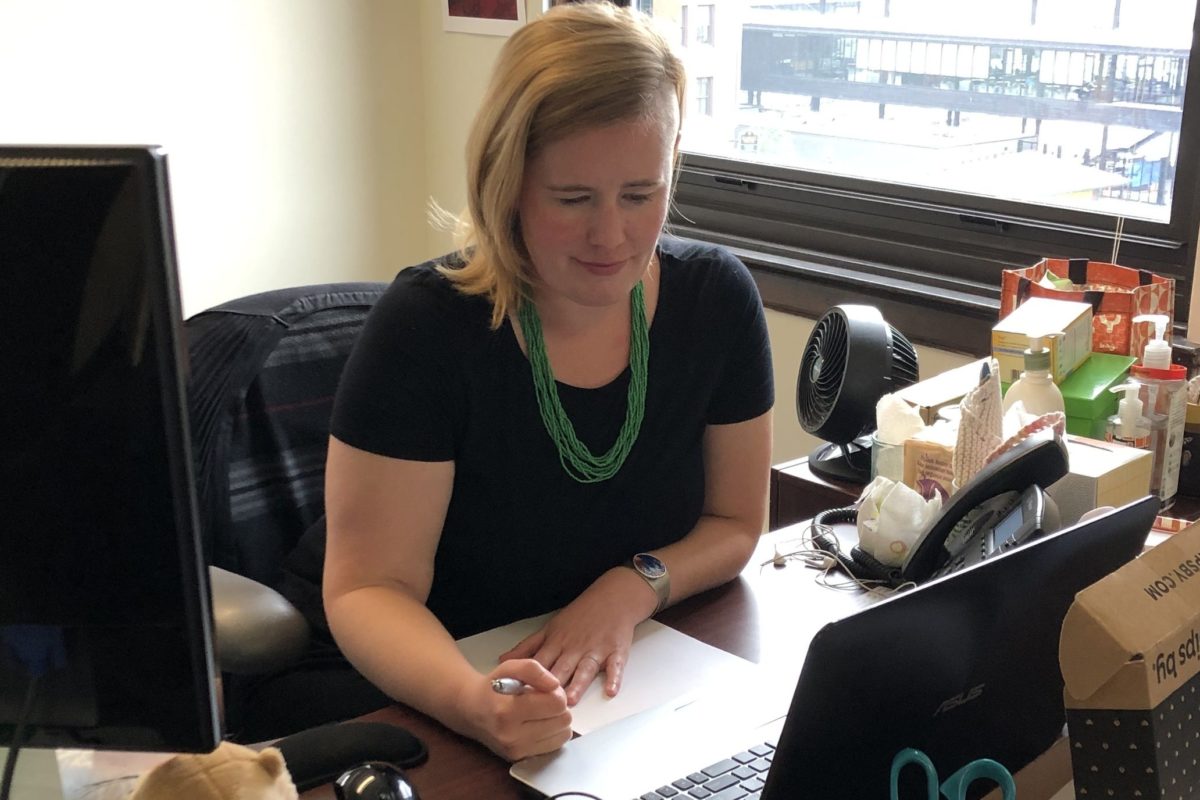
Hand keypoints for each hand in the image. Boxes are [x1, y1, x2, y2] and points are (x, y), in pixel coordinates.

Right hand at [454, 659, 571, 761]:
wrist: (471, 711)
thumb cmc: (492, 687)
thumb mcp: (509, 667)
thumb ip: (532, 670)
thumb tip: (555, 685)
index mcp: (507, 710)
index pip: (556, 703)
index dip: (557, 692)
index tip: (546, 689)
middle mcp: (511, 736)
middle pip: (563, 720)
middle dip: (558, 707)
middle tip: (543, 700)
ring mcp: (516, 751)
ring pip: (563, 734)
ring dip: (557, 721)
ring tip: (540, 712)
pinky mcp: (520, 759)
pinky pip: (555, 746)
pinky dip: (552, 734)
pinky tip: (538, 724)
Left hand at [499, 567, 654, 705]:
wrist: (613, 597)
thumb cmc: (580, 615)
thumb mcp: (550, 627)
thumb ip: (527, 646)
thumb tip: (503, 660)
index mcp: (557, 643)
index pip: (540, 664)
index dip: (529, 680)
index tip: (519, 696)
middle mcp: (575, 648)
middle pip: (561, 669)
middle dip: (551, 687)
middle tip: (542, 706)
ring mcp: (596, 650)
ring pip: (585, 669)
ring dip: (578, 684)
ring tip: (570, 700)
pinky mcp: (616, 651)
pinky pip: (615, 667)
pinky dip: (614, 678)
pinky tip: (610, 690)